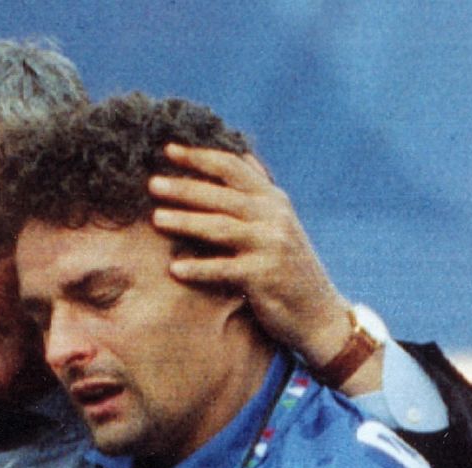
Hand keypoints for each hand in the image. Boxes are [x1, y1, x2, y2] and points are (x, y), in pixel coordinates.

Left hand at [149, 143, 354, 371]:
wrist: (318, 314)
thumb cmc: (290, 269)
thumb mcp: (281, 223)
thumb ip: (260, 193)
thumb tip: (243, 155)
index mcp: (273, 200)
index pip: (233, 168)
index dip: (200, 157)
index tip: (168, 149)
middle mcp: (273, 217)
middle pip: (222, 195)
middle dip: (185, 187)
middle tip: (153, 183)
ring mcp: (270, 245)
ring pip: (220, 228)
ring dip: (186, 222)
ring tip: (156, 219)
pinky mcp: (264, 276)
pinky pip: (224, 269)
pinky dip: (199, 268)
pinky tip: (175, 269)